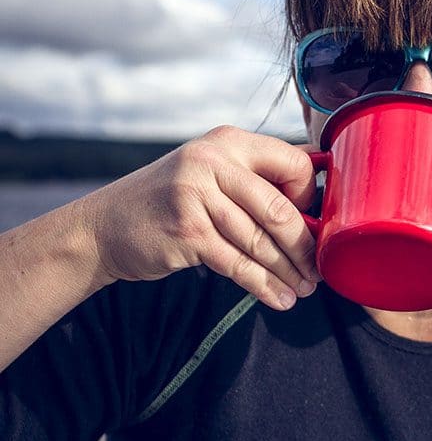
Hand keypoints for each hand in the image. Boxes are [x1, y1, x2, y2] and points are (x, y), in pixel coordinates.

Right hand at [84, 126, 319, 309]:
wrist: (103, 226)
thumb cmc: (171, 202)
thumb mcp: (210, 173)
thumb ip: (254, 181)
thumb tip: (314, 208)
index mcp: (229, 142)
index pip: (293, 163)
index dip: (309, 199)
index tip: (311, 224)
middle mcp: (213, 161)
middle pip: (279, 210)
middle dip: (305, 247)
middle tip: (319, 270)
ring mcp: (197, 195)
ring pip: (260, 242)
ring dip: (288, 272)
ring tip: (304, 290)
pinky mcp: (188, 232)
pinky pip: (238, 264)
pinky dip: (263, 285)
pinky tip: (279, 298)